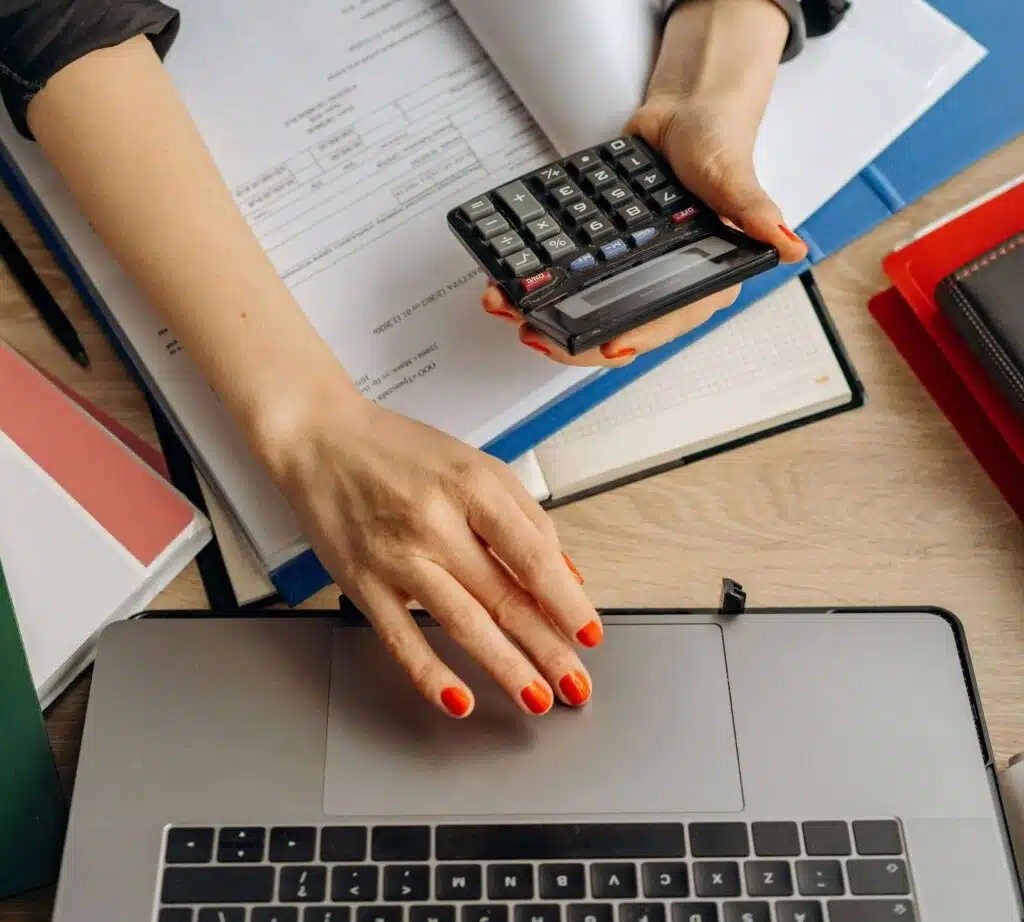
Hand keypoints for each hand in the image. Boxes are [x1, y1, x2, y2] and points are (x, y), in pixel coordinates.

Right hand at [256, 373, 601, 718]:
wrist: (320, 439)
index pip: (532, 555)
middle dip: (548, 648)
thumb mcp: (474, 464)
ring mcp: (397, 556)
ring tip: (537, 699)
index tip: (590, 634)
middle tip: (576, 684)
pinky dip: (430, 674)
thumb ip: (523, 517)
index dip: (566, 601)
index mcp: (472, 486)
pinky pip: (400, 637)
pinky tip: (459, 700)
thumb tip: (564, 575)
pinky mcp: (362, 582)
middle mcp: (436, 522)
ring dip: (506, 668)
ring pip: (462, 623)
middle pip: (504, 596)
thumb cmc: (400, 451)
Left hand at [481, 0, 805, 366]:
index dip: (635, 338)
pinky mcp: (606, 253)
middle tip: (536, 334)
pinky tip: (512, 286)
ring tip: (510, 311)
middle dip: (572, 337)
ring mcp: (633, 271)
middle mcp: (667, 284)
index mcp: (705, 280)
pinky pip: (573, 277)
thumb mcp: (733, 177)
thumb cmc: (718, 142)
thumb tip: (791, 245)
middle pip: (617, 326)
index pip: (666, 322)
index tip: (605, 348)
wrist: (684, 109)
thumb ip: (755, 213)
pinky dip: (542, 284)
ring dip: (547, 315)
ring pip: (589, 308)